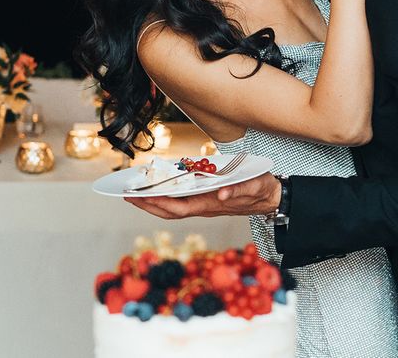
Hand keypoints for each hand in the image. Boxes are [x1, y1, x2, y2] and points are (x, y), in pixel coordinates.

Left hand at [124, 172, 280, 219]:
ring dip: (153, 203)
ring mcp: (205, 205)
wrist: (271, 198)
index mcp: (212, 204)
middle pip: (170, 211)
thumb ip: (239, 189)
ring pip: (173, 208)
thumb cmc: (262, 189)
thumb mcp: (254, 185)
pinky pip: (181, 202)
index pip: (178, 207)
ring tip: (135, 193)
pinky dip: (166, 197)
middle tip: (126, 195)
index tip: (139, 196)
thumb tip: (222, 192)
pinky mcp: (207, 200)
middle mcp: (205, 207)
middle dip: (147, 205)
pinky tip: (157, 191)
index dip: (157, 203)